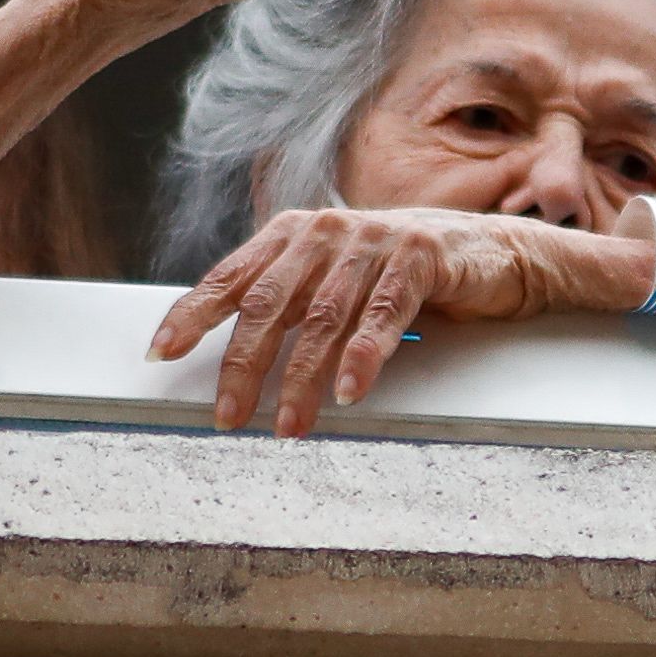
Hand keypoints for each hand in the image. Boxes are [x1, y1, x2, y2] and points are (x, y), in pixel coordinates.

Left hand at [148, 208, 633, 437]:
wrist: (496, 252)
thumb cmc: (404, 273)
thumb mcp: (336, 280)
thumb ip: (289, 301)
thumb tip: (232, 355)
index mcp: (296, 233)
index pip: (232, 275)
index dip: (192, 314)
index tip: (160, 354)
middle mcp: (328, 230)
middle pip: (270, 303)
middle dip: (243, 365)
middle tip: (227, 415)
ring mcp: (375, 241)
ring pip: (323, 317)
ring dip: (300, 378)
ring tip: (287, 426)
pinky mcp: (421, 257)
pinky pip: (384, 313)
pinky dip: (364, 356)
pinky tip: (349, 393)